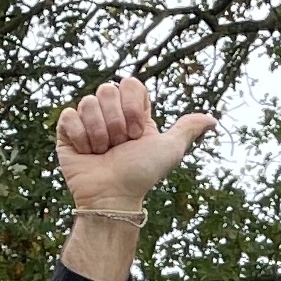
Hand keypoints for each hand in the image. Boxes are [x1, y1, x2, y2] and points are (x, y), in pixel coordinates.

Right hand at [54, 77, 214, 222]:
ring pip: (88, 102)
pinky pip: (69, 116)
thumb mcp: (170, 149)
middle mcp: (109, 113)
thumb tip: (213, 120)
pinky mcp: (67, 132)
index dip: (132, 106)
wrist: (114, 196)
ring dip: (99, 133)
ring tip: (104, 152)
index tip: (137, 132)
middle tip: (120, 145)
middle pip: (107, 90)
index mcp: (132, 112)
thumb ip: (187, 129)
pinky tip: (87, 153)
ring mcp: (87, 121)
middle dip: (116, 122)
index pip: (130, 83)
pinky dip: (81, 137)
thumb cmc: (143, 174)